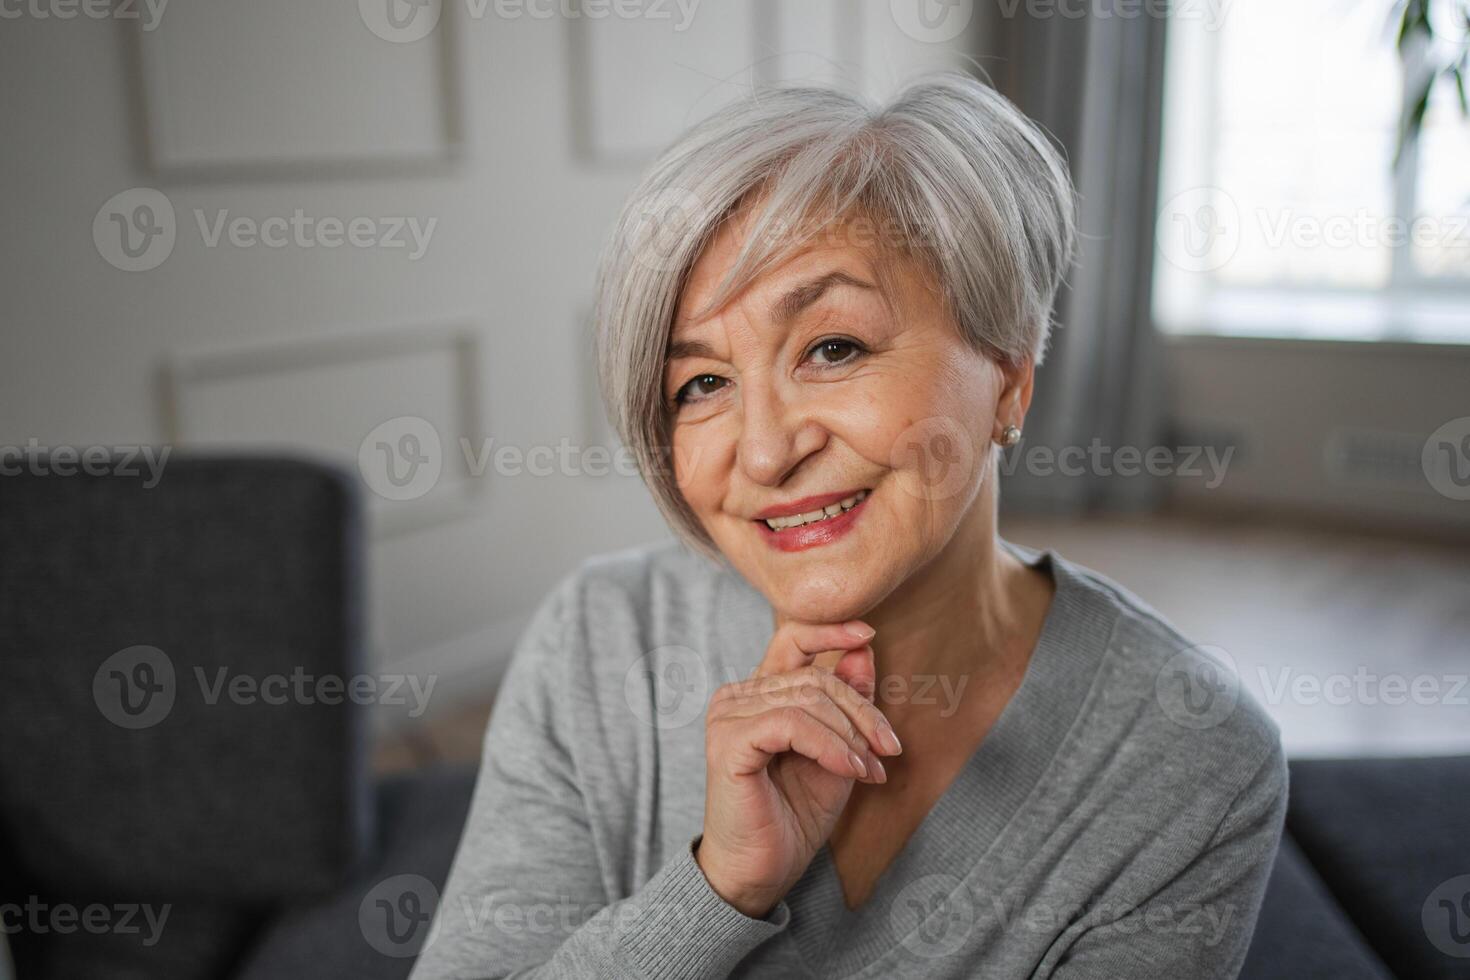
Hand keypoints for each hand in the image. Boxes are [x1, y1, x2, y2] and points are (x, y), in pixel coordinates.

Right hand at [695, 620, 902, 917]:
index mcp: (758, 693)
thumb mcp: (837, 750)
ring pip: (808, 699)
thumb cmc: (794, 813)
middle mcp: (736, 697)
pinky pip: (792, 724)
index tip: (869, 632)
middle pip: (814, 677)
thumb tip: (863, 647)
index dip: (830, 630)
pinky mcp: (729, 742)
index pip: (791, 639)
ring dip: (850, 736)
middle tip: (888, 750)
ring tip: (870, 770)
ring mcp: (728, 717)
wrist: (763, 870)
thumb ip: (847, 700)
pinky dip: (830, 745)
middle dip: (862, 712)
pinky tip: (851, 770)